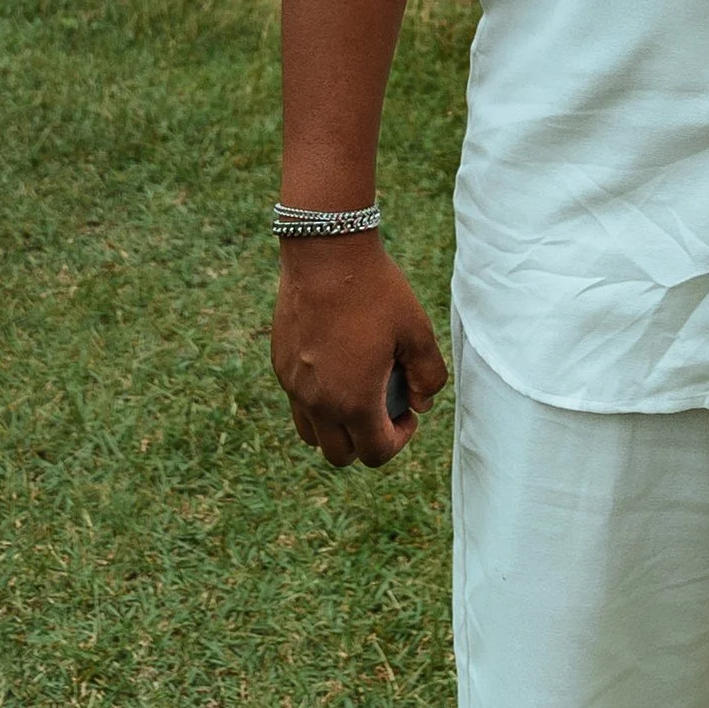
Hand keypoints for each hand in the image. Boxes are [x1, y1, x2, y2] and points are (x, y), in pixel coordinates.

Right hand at [272, 234, 448, 467]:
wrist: (325, 253)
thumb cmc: (376, 291)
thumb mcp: (417, 332)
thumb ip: (428, 376)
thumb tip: (420, 403)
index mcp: (353, 401)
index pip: (375, 453)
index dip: (400, 439)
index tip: (409, 411)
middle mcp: (317, 402)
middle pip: (339, 454)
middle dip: (367, 440)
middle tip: (385, 405)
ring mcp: (293, 385)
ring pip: (312, 433)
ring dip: (337, 426)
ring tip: (358, 390)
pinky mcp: (280, 364)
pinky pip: (298, 401)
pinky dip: (318, 400)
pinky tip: (337, 362)